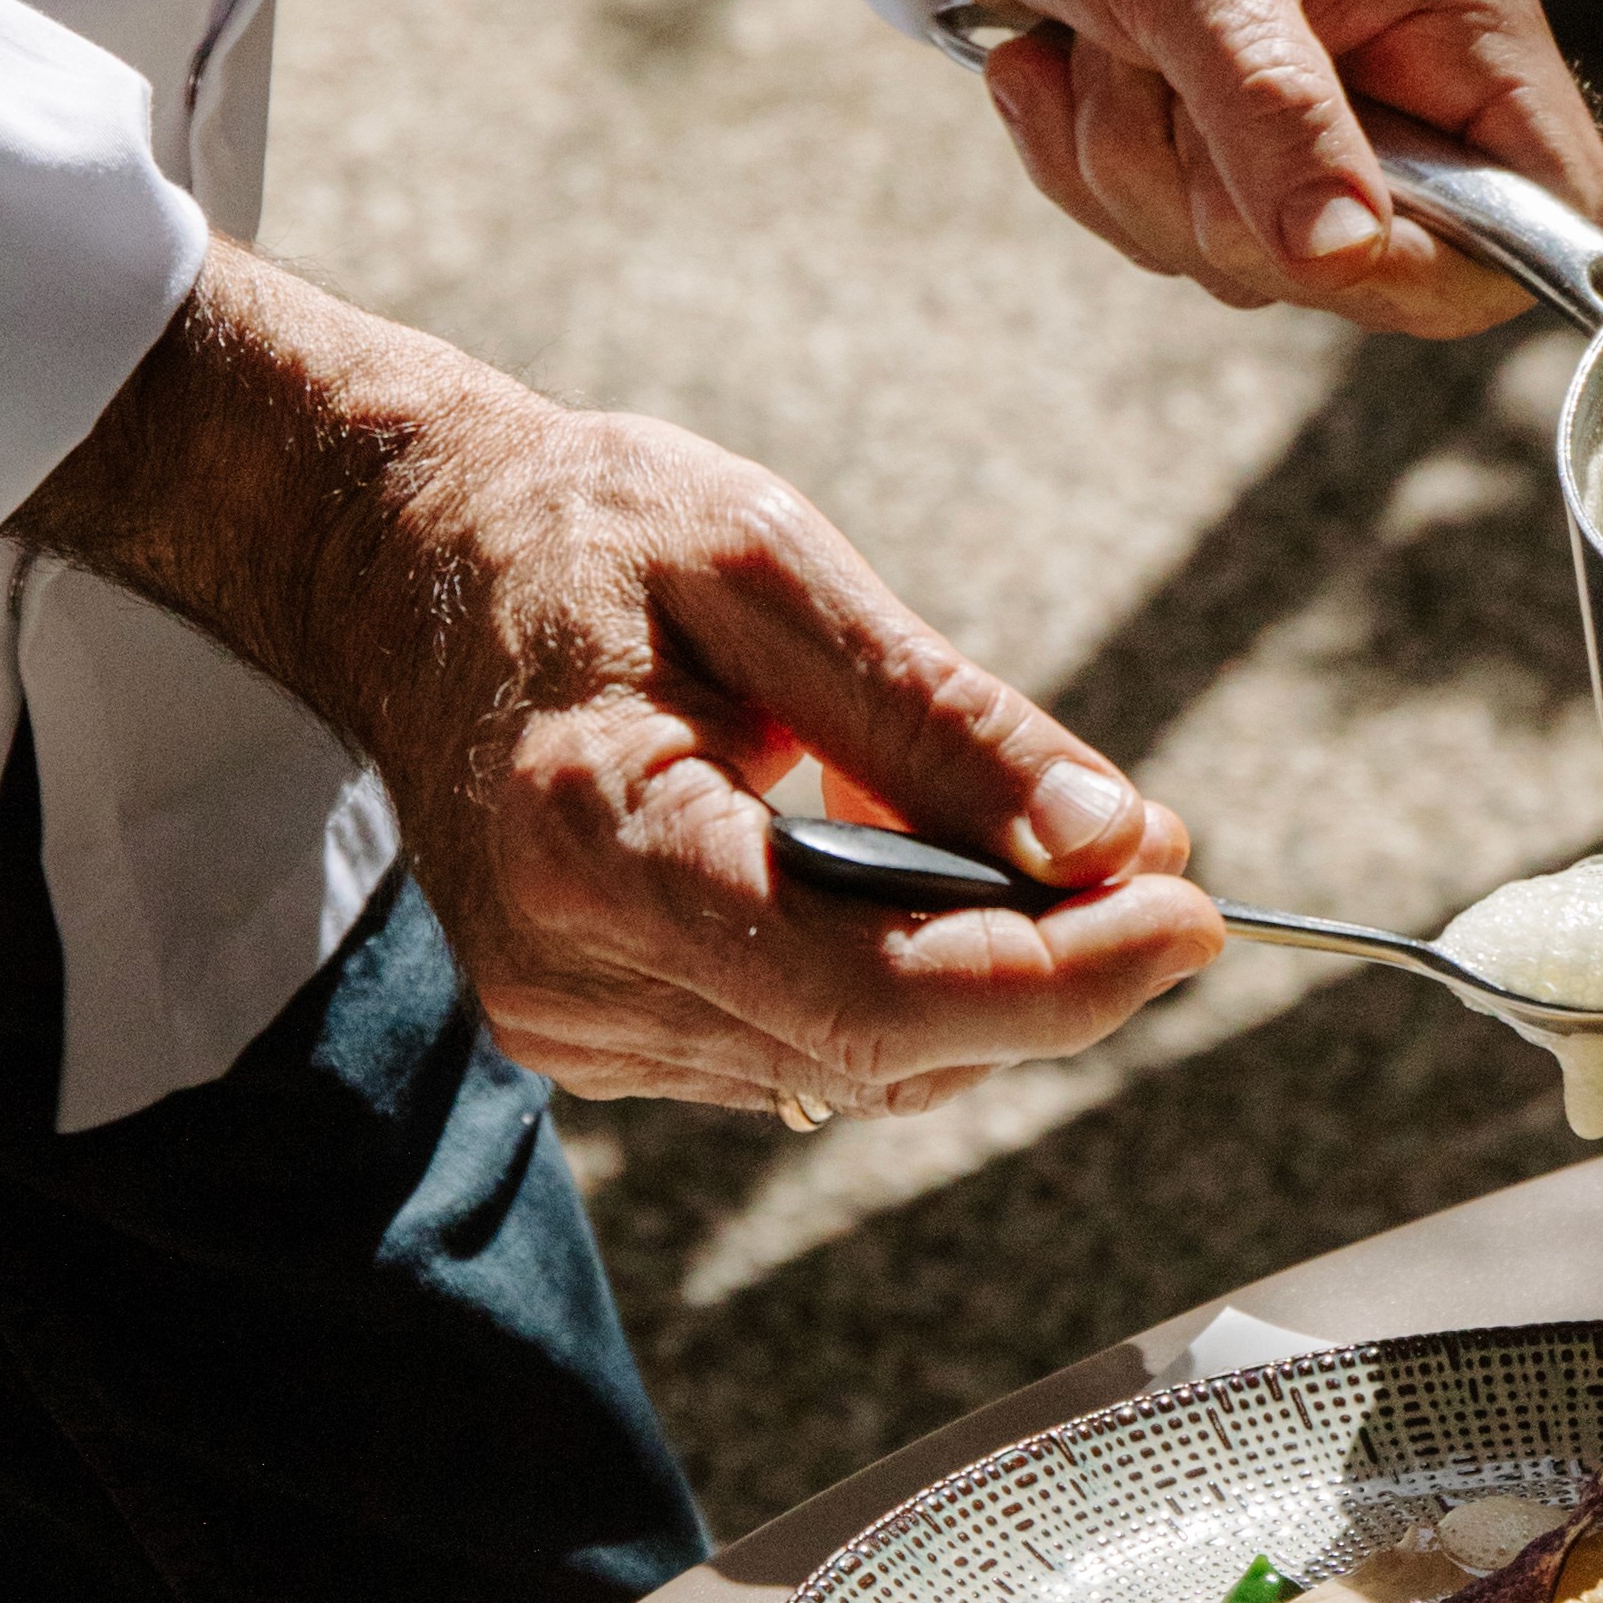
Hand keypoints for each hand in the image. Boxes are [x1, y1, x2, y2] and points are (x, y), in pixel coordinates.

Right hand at [23, 249, 1223, 1121]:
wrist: (406, 560)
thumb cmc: (588, 536)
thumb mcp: (772, 564)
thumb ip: (937, 717)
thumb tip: (1110, 840)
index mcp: (594, 837)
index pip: (869, 991)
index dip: (1057, 980)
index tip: (1195, 915)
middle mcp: (565, 970)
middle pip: (880, 1046)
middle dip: (1046, 967)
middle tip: (1147, 848)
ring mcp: (569, 1022)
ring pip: (855, 1065)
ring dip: (970, 969)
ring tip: (984, 819)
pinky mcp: (590, 1035)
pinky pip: (798, 1046)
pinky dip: (886, 971)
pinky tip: (881, 856)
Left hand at [935, 0, 1602, 336]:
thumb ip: (1274, 104)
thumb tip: (1344, 247)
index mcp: (1461, 22)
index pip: (1555, 204)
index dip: (1460, 259)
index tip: (1333, 237)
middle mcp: (1411, 98)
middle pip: (1380, 267)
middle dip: (1228, 195)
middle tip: (1161, 66)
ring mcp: (1318, 148)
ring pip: (1254, 266)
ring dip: (1136, 167)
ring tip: (1110, 44)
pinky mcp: (1230, 179)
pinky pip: (1167, 251)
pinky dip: (1087, 170)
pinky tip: (1069, 72)